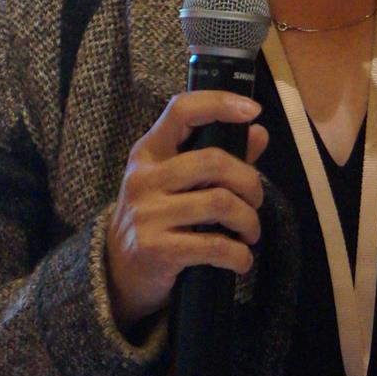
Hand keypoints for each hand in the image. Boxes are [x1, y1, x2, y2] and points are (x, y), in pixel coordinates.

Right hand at [105, 92, 268, 331]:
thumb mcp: (177, 184)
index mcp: (149, 152)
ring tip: (250, 232)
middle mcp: (144, 178)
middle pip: (214, 161)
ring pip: (221, 203)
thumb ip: (218, 157)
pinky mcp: (156, 249)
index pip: (181, 110)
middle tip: (255, 202)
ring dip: (249, 220)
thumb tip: (258, 132)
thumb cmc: (156, 219)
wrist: (118, 272)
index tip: (252, 110)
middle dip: (250, 182)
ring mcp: (147, 214)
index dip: (220, 103)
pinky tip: (241, 259)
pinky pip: (214, 246)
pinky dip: (239, 255)